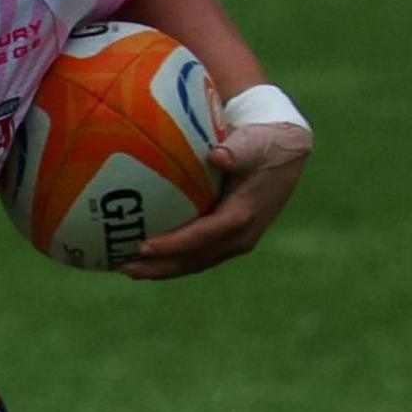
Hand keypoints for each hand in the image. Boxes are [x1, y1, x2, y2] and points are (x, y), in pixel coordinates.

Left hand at [120, 122, 311, 278]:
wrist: (286, 151)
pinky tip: (148, 257)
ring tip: (128, 268)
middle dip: (160, 267)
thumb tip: (218, 155)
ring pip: (195, 262)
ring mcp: (237, 241)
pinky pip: (198, 255)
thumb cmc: (263, 143)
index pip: (202, 236)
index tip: (143, 245)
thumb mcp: (253, 143)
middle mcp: (241, 236)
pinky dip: (173, 259)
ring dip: (162, 269)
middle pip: (195, 259)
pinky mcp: (230, 238)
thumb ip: (236, 150)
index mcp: (243, 216)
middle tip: (124, 266)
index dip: (173, 244)